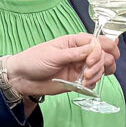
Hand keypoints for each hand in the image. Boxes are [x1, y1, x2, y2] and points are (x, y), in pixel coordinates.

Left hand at [3, 32, 117, 96]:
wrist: (22, 78)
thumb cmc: (33, 60)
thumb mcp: (53, 55)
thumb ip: (75, 53)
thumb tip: (94, 47)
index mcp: (74, 42)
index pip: (97, 41)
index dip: (100, 50)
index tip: (91, 61)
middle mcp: (80, 53)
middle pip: (103, 54)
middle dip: (100, 64)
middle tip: (87, 72)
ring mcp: (80, 67)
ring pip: (101, 68)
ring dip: (97, 74)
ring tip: (85, 79)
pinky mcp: (78, 80)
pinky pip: (94, 81)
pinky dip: (93, 83)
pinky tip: (84, 85)